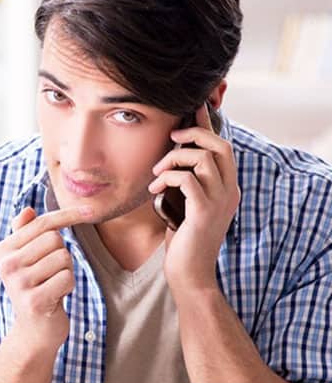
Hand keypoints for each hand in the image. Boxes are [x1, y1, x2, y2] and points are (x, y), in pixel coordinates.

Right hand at [0, 205, 93, 352]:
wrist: (34, 331)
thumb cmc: (35, 288)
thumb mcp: (27, 259)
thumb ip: (25, 233)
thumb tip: (28, 210)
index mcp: (4, 250)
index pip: (42, 223)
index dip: (68, 215)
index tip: (89, 210)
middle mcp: (7, 265)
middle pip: (55, 239)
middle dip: (62, 255)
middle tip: (50, 273)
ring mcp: (19, 283)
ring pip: (63, 258)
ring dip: (66, 271)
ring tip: (52, 285)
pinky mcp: (35, 301)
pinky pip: (67, 278)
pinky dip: (68, 286)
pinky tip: (56, 297)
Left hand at [149, 105, 239, 295]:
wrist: (189, 274)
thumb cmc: (182, 239)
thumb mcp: (186, 204)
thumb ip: (186, 183)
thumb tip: (169, 160)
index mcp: (227, 187)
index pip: (223, 147)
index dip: (207, 125)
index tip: (193, 108)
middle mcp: (229, 191)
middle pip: (220, 145)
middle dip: (193, 135)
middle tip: (171, 139)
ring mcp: (219, 202)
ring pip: (202, 159)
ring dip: (173, 159)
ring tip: (156, 173)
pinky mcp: (204, 213)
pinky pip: (188, 180)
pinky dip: (168, 178)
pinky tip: (154, 189)